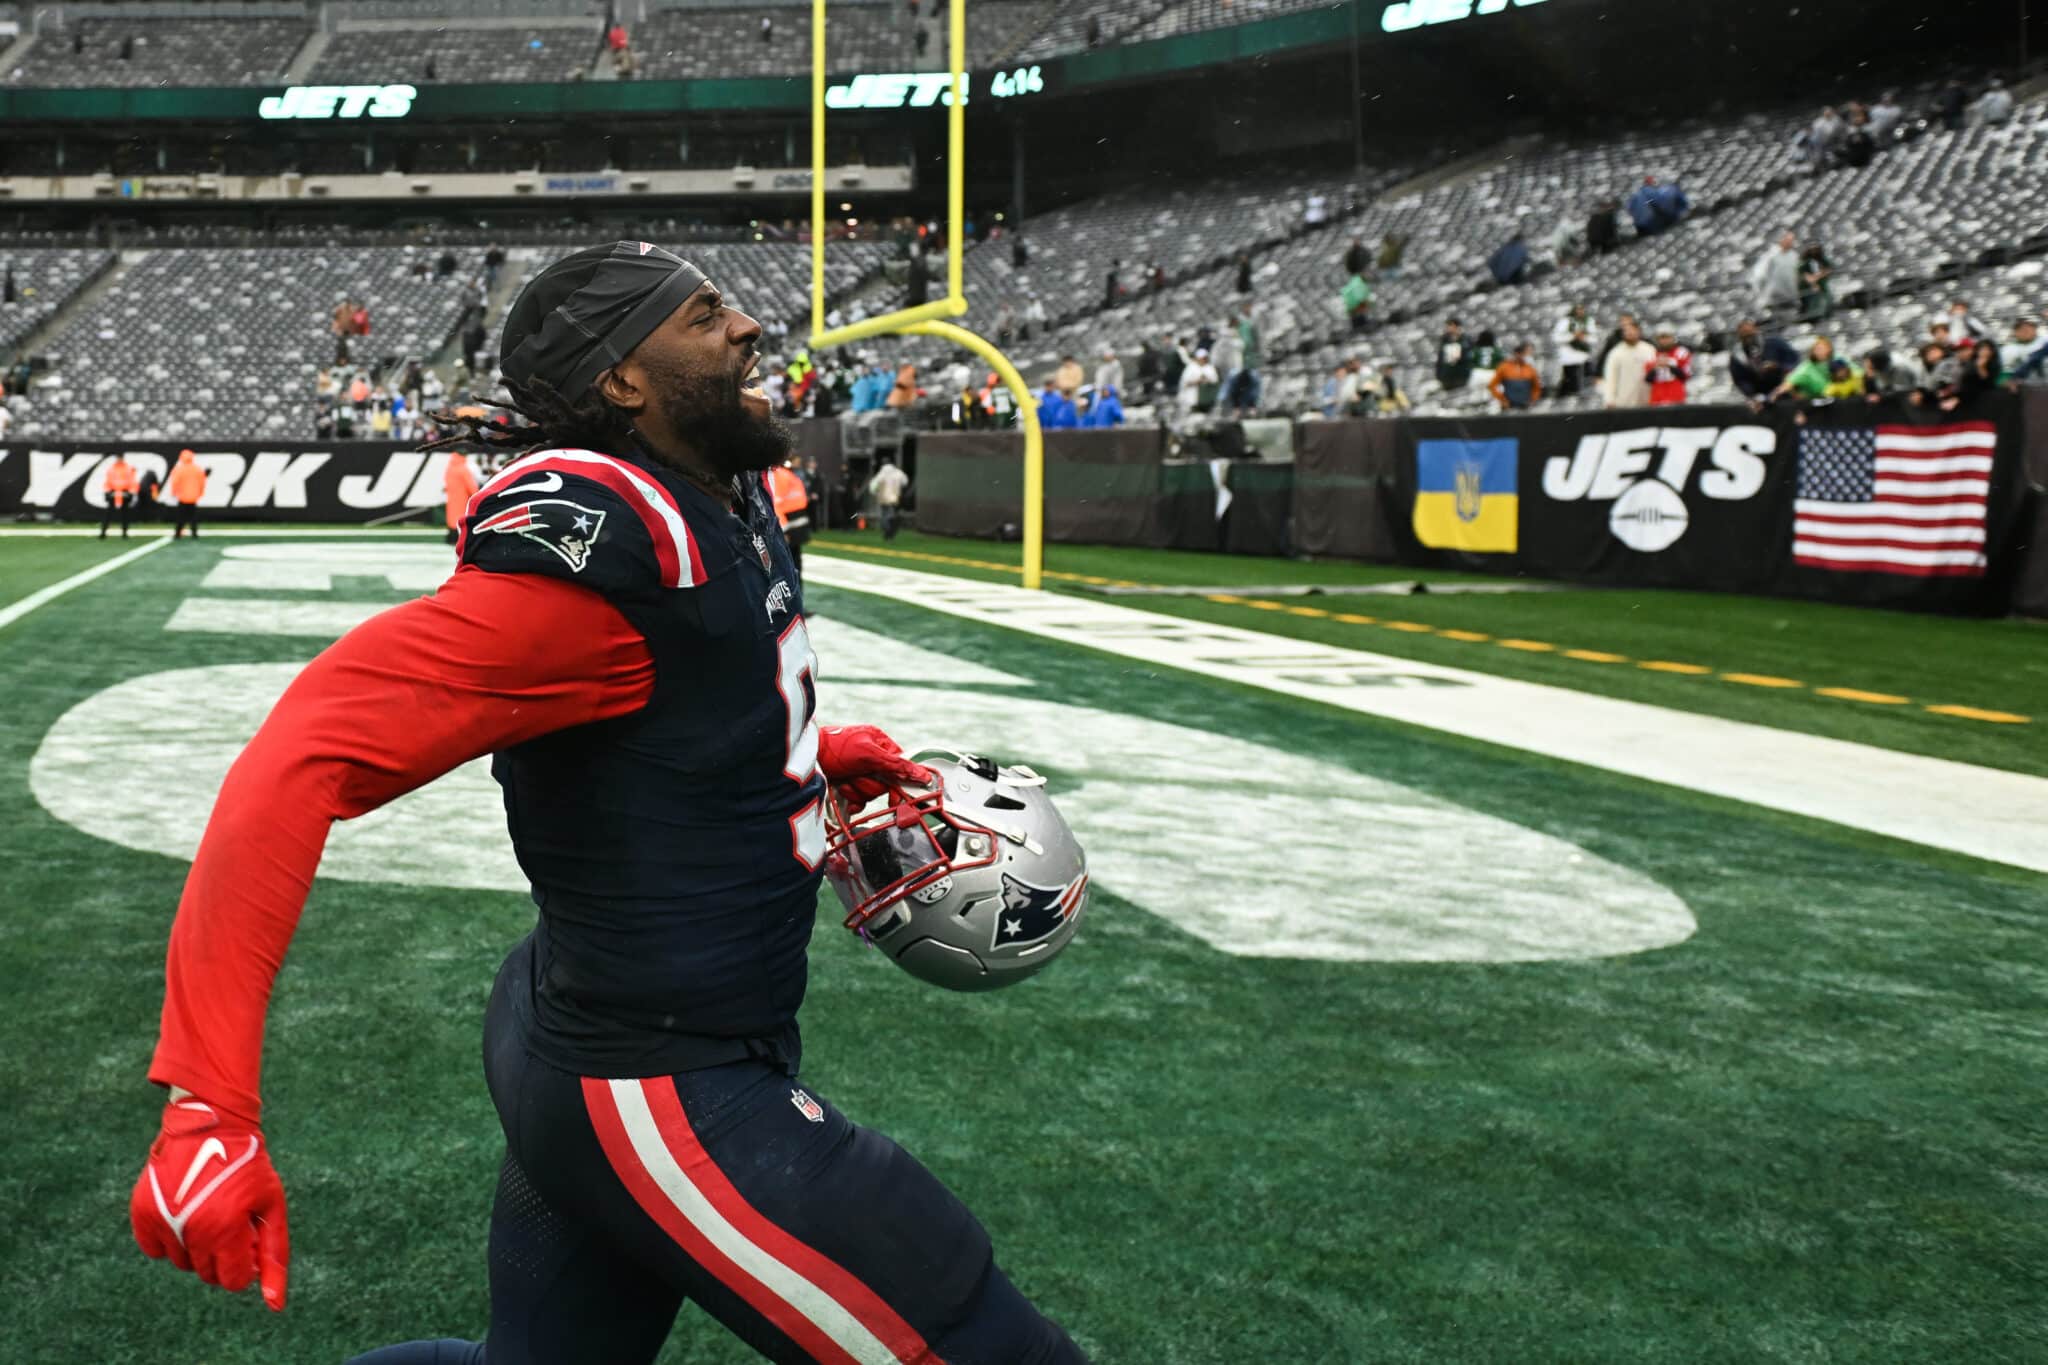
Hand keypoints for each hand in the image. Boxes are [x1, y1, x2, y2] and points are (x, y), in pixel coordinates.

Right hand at [131, 1097, 289, 1311]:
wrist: (210, 1125)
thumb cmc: (248, 1168)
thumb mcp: (271, 1207)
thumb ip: (274, 1256)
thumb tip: (275, 1305)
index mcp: (226, 1229)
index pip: (233, 1281)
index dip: (245, 1264)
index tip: (248, 1240)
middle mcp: (191, 1230)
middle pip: (207, 1274)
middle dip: (223, 1255)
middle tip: (231, 1221)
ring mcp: (163, 1223)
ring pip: (182, 1264)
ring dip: (198, 1247)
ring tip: (210, 1210)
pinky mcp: (142, 1214)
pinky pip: (155, 1250)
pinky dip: (170, 1239)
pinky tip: (184, 1210)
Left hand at [818, 725, 932, 805]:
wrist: (805, 760)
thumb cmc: (836, 749)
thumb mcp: (868, 754)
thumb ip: (896, 765)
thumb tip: (924, 774)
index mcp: (880, 744)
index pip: (901, 766)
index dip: (900, 780)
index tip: (898, 795)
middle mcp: (873, 759)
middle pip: (886, 783)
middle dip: (868, 783)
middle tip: (855, 777)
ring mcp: (860, 773)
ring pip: (872, 793)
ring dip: (856, 790)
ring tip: (842, 780)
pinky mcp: (849, 786)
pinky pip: (860, 801)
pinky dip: (851, 800)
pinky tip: (841, 792)